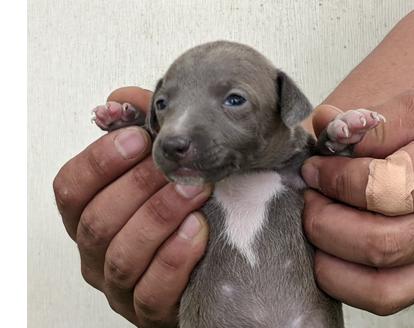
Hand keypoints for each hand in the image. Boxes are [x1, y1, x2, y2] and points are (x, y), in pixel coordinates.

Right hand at [53, 87, 211, 326]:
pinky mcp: (150, 311)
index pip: (71, 188)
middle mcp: (97, 253)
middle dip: (138, 187)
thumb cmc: (182, 210)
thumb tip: (120, 99)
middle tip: (174, 165)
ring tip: (194, 190)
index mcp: (91, 215)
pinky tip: (198, 231)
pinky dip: (175, 258)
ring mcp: (121, 287)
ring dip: (159, 217)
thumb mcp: (163, 168)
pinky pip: (152, 291)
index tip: (138, 138)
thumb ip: (143, 132)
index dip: (100, 161)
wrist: (210, 263)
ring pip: (123, 257)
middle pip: (96, 222)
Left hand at [302, 91, 413, 314]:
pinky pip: (383, 299)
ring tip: (319, 223)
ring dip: (329, 255)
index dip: (337, 179)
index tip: (314, 168)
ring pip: (379, 283)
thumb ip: (369, 121)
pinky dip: (343, 282)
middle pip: (379, 242)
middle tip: (311, 197)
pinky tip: (330, 251)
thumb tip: (323, 124)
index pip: (387, 187)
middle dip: (324, 220)